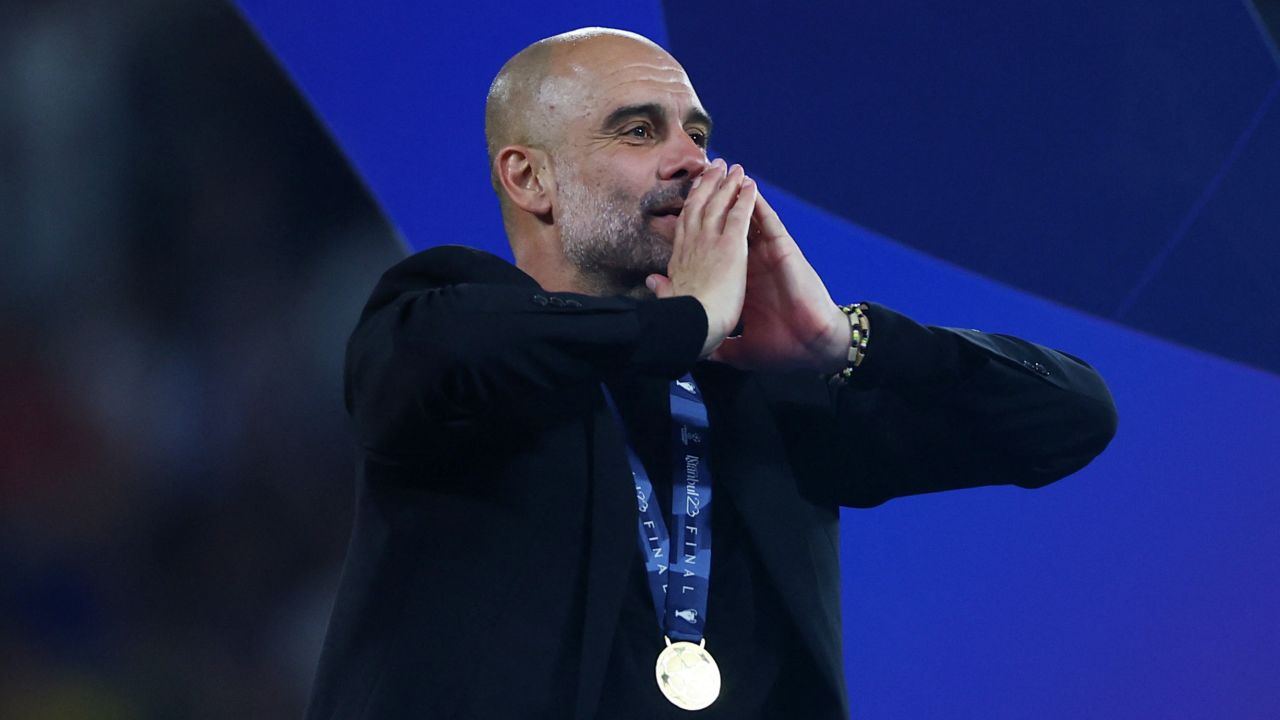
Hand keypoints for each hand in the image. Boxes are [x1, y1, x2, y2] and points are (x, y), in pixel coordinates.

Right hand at [646, 159, 756, 357]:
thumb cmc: (683, 320)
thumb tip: (651, 281)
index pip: (685, 224)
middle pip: (699, 205)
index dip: (690, 203)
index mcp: (679, 259)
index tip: (695, 189)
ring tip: (733, 168)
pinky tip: (750, 184)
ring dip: (726, 184)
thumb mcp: (667, 300)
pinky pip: (739, 215)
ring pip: (718, 204)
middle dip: (707, 184)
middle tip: (715, 166)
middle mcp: (692, 244)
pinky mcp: (730, 246)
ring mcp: (710, 242)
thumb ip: (661, 288)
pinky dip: (745, 198)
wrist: (694, 325)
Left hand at [709, 187, 849, 372]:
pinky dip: (760, 205)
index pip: (714, 251)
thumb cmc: (779, 346)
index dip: (698, 232)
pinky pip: (769, 224)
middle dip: (713, 202)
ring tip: (721, 172)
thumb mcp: (736, 348)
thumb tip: (695, 347)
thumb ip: (715, 344)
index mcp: (738, 281)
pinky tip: (749, 188)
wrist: (809, 348)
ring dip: (735, 195)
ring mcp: (767, 256)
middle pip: (726, 226)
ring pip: (747, 219)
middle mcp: (751, 264)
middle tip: (698, 180)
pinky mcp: (783, 253)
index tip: (680, 217)